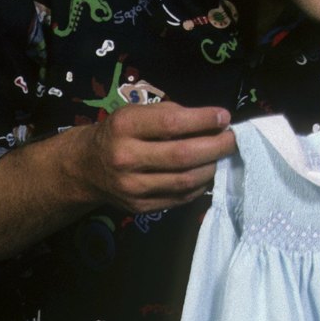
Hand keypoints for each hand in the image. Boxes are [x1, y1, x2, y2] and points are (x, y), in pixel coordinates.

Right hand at [78, 101, 235, 214]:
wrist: (85, 167)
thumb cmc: (119, 133)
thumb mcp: (136, 113)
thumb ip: (171, 114)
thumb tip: (216, 122)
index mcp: (125, 127)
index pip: (172, 123)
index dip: (204, 120)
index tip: (225, 116)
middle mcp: (125, 157)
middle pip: (183, 155)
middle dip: (217, 146)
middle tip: (234, 139)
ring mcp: (132, 186)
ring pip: (186, 180)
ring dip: (212, 167)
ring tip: (223, 156)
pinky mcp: (140, 206)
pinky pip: (181, 197)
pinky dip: (200, 185)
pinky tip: (207, 172)